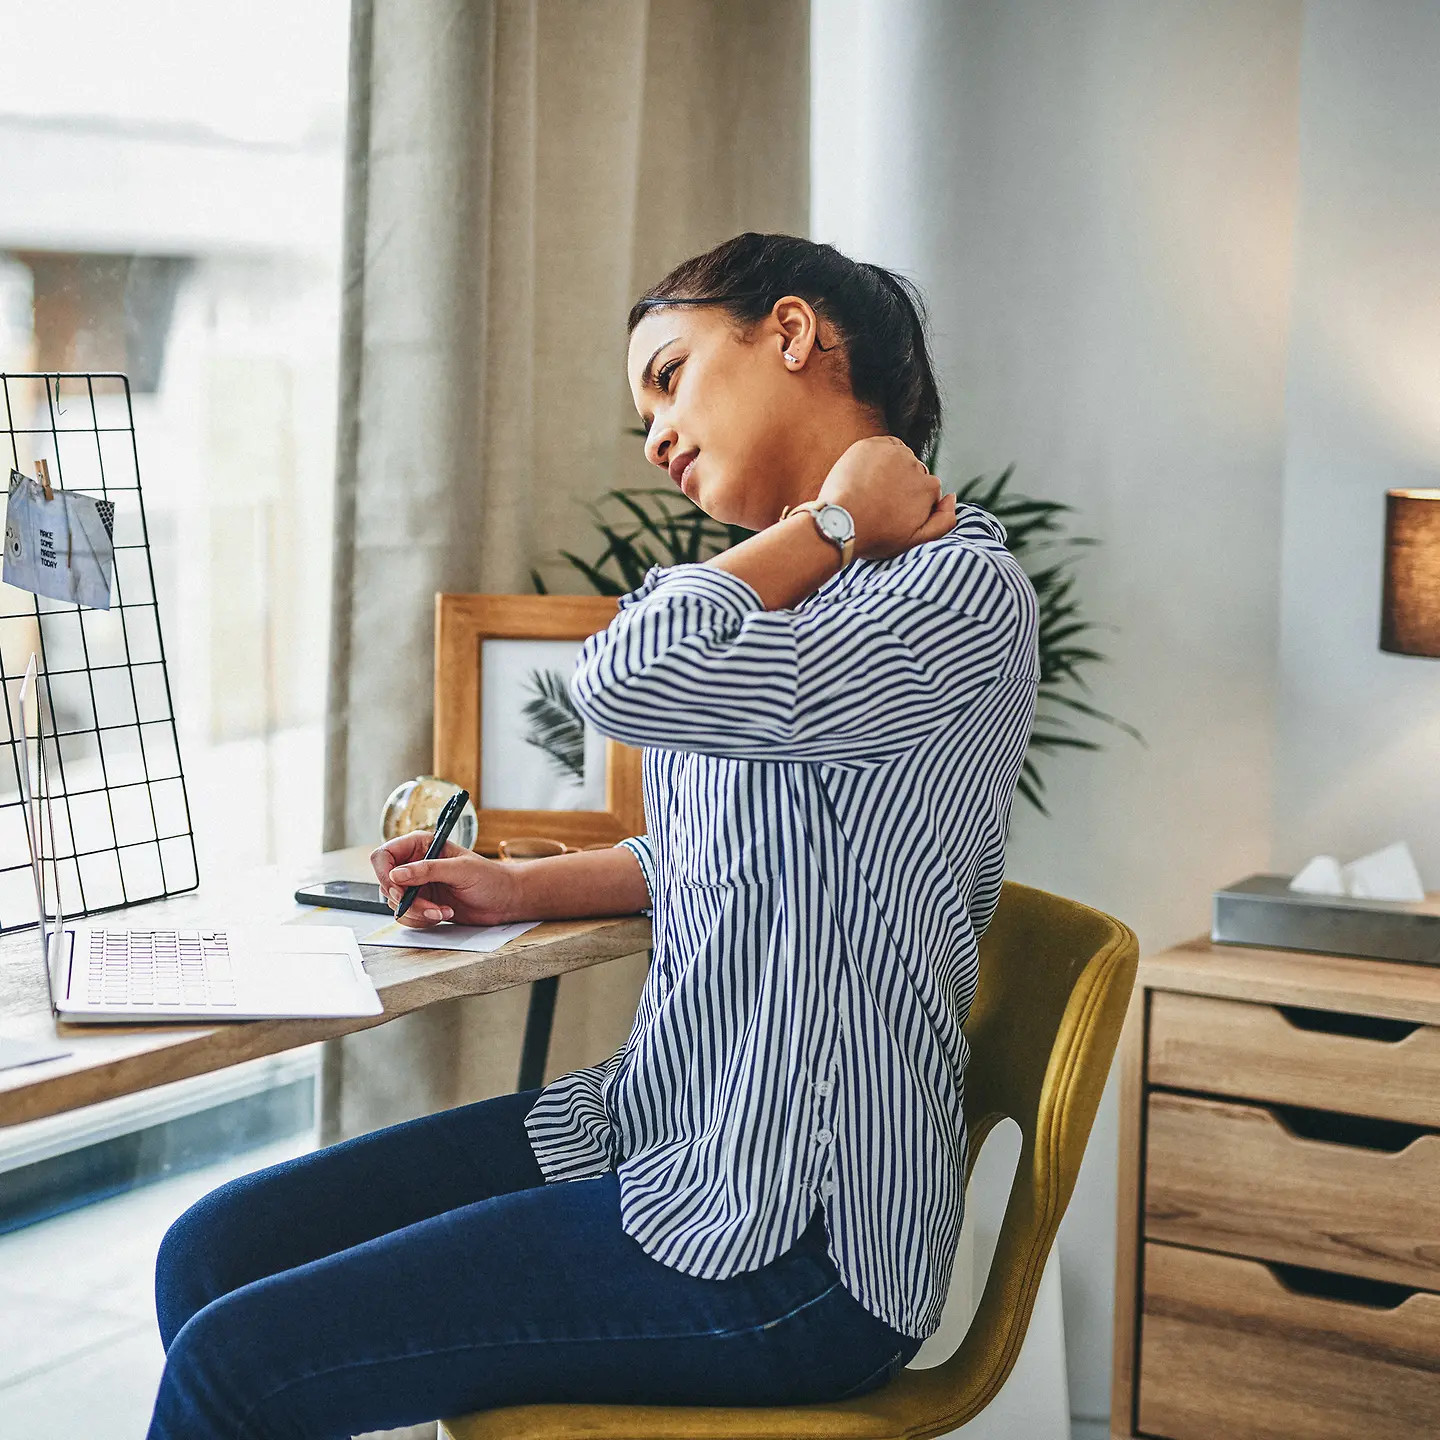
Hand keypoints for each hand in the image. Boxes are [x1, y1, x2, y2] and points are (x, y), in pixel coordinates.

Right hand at [370, 832, 519, 928]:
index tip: (398, 890)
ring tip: (442, 911)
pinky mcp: (422, 904)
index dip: (384, 874)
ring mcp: (417, 886)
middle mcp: (415, 864)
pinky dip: (421, 920)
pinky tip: (444, 914)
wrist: (504, 900)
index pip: (384, 856)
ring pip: (395, 903)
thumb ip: (428, 870)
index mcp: (421, 845)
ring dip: (417, 912)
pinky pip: (406, 916)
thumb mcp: (461, 870)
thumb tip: (397, 874)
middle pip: (386, 883)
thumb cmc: (490, 878)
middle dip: (406, 900)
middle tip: (429, 907)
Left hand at [817, 435, 956, 559]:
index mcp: (930, 488)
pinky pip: (882, 446)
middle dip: (902, 486)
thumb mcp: (916, 540)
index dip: (910, 503)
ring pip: (899, 458)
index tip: (893, 514)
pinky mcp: (870, 445)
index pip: (927, 490)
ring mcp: (892, 453)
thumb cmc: (876, 536)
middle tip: (880, 504)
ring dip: (890, 470)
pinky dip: (878, 456)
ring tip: (871, 492)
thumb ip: (945, 521)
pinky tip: (867, 475)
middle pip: (914, 473)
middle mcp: (916, 466)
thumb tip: (952, 497)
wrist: (839, 525)